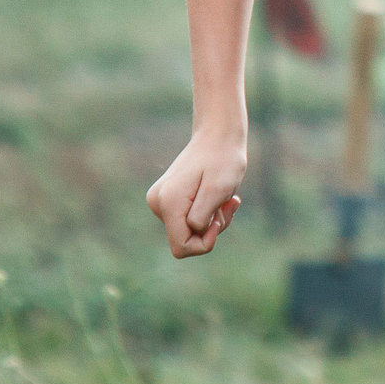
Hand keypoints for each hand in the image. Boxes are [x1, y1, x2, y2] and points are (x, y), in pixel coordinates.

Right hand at [146, 131, 245, 257]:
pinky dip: (206, 214)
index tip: (219, 220)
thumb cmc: (223, 160)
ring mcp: (160, 201)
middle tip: (227, 206)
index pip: (182, 248)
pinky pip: (187, 221)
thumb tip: (192, 233)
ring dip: (210, 221)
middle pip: (185, 240)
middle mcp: (157, 203)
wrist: (218, 135)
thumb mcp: (218, 190)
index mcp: (168, 203)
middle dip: (209, 230)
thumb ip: (201, 217)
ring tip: (224, 198)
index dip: (205, 242)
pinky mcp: (167, 199)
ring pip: (188, 231)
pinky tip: (217, 197)